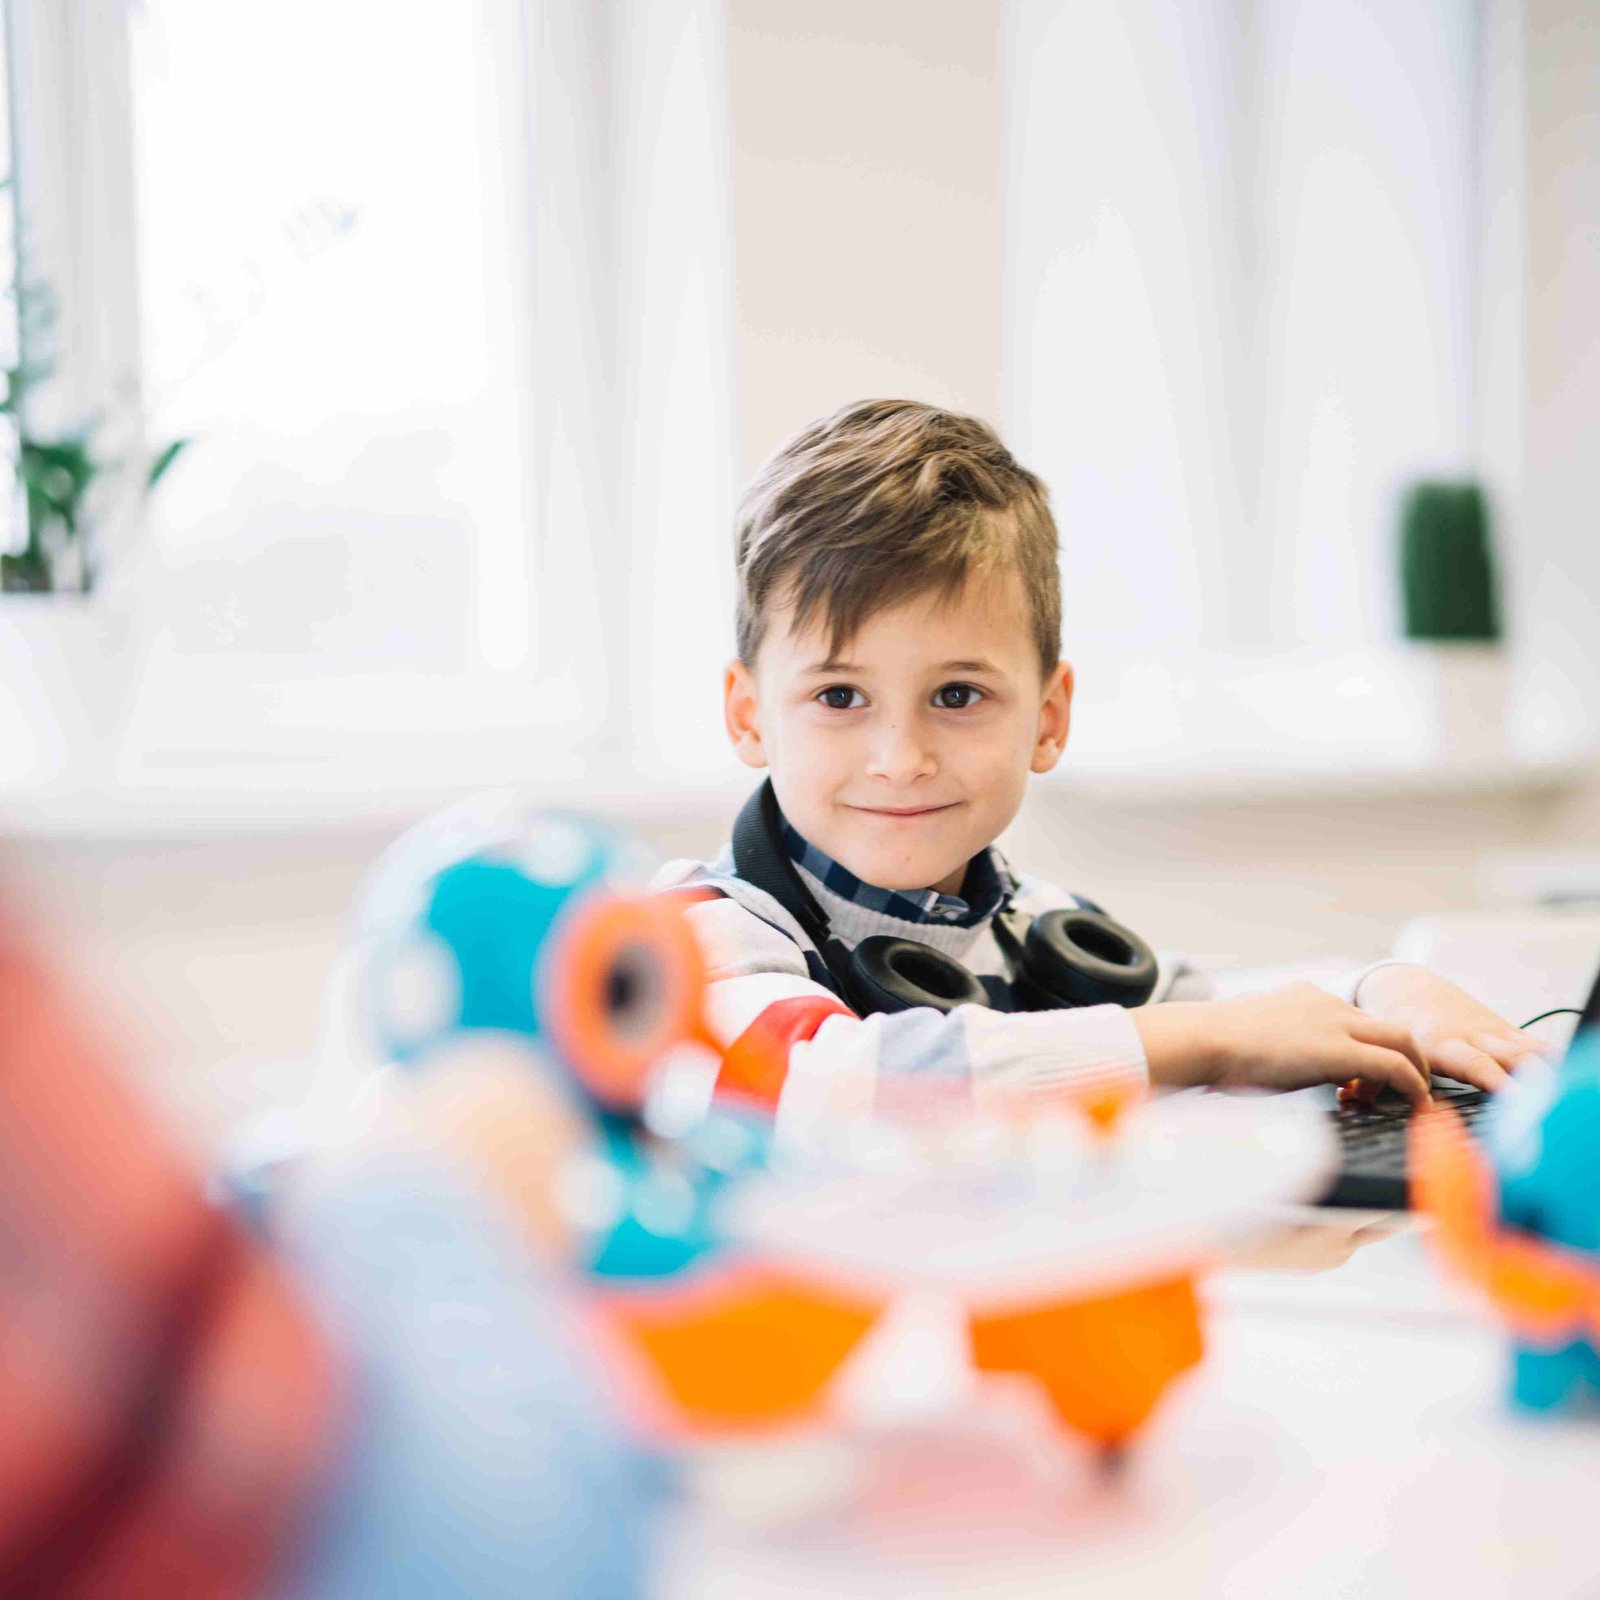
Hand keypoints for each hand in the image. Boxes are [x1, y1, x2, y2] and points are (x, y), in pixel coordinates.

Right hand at [1134, 982, 1432, 1102]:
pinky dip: (1411, 1086)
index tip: (1359, 1084)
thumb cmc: (1213, 1047)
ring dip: (1414, 1073)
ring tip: (1412, 1103)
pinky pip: (1394, 1065)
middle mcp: (1327, 1003)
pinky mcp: (1339, 1048)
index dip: (1370, 1051)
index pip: (1357, 1019)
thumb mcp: (1253, 1036)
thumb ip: (1274, 1044)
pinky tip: (1413, 1106)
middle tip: (1403, 1091)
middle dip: (1408, 1059)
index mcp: (1305, 998)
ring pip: (1403, 1041)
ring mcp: (1335, 1022)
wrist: (1203, 1039)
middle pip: (1391, 1026)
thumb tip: (1269, 1070)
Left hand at [1346, 963, 1547, 1097]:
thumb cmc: (1389, 1023)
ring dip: (1546, 1071)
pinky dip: (1552, 1061)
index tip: (1514, 1101)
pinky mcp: (1503, 1034)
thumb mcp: (1378, 1046)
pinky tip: (1569, 1074)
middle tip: (1545, 1103)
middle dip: (1528, 1081)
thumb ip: (1371, 1077)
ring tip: (1564, 1093)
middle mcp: (1467, 1036)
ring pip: (1526, 1051)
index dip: (1493, 1081)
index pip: (1470, 1064)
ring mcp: (1488, 1034)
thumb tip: (1357, 1099)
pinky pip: (1535, 1048)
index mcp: (1435, 1041)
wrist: (1406, 986)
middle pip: (1508, 1059)